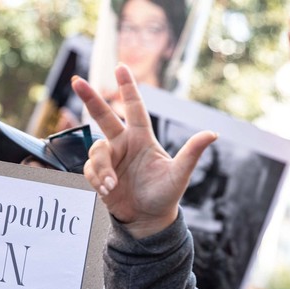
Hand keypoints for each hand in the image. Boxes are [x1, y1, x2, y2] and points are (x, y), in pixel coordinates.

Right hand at [71, 65, 216, 238]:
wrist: (148, 219)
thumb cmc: (166, 195)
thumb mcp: (180, 174)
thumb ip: (192, 153)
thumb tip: (213, 134)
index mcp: (142, 138)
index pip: (134, 108)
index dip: (128, 88)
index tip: (120, 67)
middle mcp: (124, 144)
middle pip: (103, 116)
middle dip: (90, 98)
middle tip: (76, 81)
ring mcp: (110, 159)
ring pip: (96, 150)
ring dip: (101, 167)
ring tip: (111, 185)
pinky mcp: (98, 174)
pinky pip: (90, 169)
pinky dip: (97, 179)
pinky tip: (108, 190)